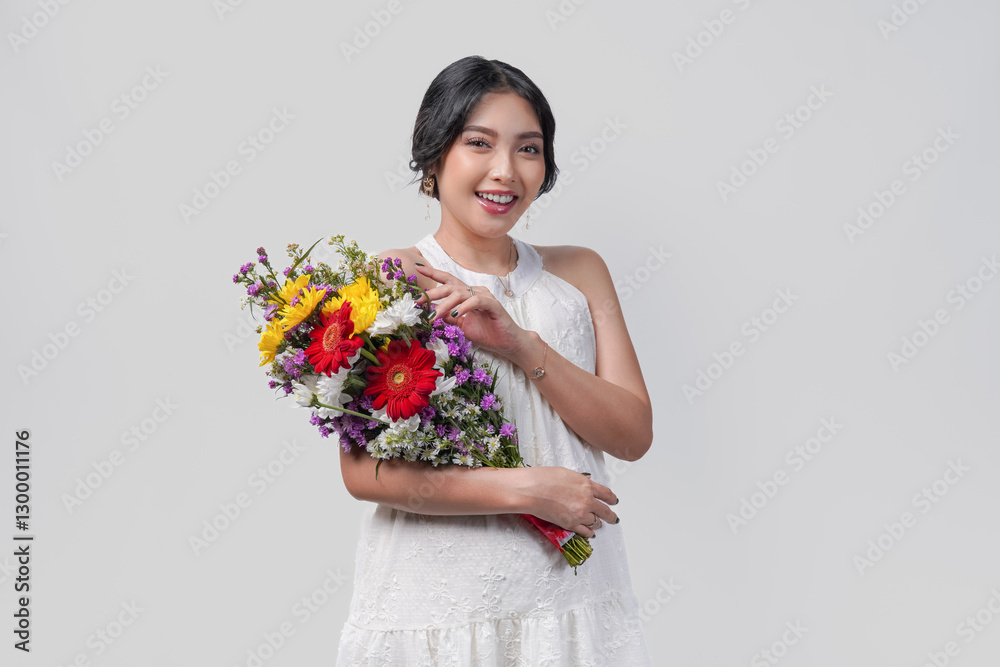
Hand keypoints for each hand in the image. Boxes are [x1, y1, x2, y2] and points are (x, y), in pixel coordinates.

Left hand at [413, 264, 531, 359]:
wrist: (508, 343)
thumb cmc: (487, 333)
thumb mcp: (462, 326)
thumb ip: (448, 317)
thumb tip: (431, 311)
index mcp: (467, 294)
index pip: (448, 281)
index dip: (434, 274)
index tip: (418, 269)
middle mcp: (475, 291)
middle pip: (451, 286)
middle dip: (433, 292)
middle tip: (418, 300)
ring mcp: (485, 297)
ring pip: (460, 294)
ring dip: (445, 305)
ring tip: (434, 316)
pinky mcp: (494, 305)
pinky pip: (476, 301)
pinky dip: (464, 307)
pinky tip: (455, 314)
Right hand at [509, 467, 618, 538]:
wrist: (532, 490)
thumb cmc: (544, 478)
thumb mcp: (568, 474)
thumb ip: (580, 482)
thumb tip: (585, 485)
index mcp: (587, 486)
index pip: (606, 494)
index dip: (612, 499)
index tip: (614, 501)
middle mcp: (587, 500)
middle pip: (606, 511)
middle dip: (611, 516)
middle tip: (613, 518)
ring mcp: (580, 514)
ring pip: (596, 522)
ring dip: (597, 523)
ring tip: (598, 524)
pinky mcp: (571, 525)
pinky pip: (586, 532)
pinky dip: (589, 533)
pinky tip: (590, 533)